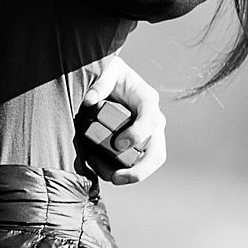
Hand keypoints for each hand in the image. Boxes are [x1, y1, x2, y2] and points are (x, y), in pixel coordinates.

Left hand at [77, 55, 166, 185]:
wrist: (105, 79)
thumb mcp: (105, 69)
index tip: (117, 144)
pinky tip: (97, 166)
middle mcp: (152, 121)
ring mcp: (145, 136)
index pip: (151, 119)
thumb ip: (100, 82)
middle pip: (156, 152)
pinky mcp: (133, 146)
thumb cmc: (108, 71)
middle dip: (139, 170)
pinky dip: (114, 171)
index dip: (137, 134)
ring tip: (100, 172)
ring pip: (145, 164)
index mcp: (146, 99)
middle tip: (116, 178)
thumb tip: (90, 100)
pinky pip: (130, 165)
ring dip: (124, 174)